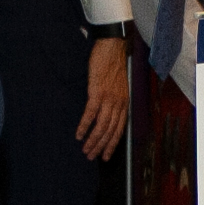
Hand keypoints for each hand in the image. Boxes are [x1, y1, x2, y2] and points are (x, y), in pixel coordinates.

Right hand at [77, 38, 130, 161]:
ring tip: (85, 150)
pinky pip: (91, 114)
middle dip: (100, 146)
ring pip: (101, 126)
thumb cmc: (112, 64)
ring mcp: (108, 99)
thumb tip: (105, 111)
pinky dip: (85, 126)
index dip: (112, 144)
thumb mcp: (118, 85)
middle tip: (91, 157)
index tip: (105, 156)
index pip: (119, 129)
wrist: (112, 48)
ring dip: (93, 140)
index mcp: (124, 103)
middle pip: (110, 131)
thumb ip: (114, 99)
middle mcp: (118, 104)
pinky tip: (79, 134)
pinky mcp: (97, 93)